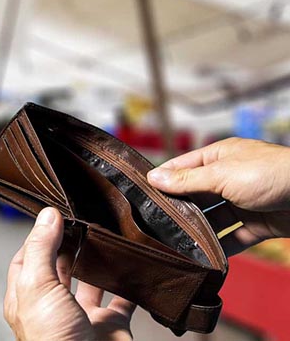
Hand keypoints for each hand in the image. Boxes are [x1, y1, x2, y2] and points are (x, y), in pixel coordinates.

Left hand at [4, 207, 134, 340]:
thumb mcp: (38, 286)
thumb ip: (41, 249)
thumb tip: (46, 216)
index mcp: (26, 298)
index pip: (26, 259)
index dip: (38, 236)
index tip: (54, 216)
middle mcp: (52, 307)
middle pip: (59, 268)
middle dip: (70, 245)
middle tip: (82, 221)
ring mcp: (81, 317)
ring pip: (91, 282)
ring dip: (98, 262)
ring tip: (105, 237)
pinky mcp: (110, 326)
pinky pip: (122, 299)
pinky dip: (128, 283)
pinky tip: (132, 266)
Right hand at [147, 137, 289, 255]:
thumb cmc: (273, 174)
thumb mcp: (222, 174)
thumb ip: (187, 180)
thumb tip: (154, 178)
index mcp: (220, 157)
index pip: (182, 167)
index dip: (163, 179)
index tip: (141, 194)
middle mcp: (230, 177)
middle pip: (196, 195)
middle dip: (178, 208)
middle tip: (155, 223)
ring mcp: (244, 202)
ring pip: (213, 218)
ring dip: (198, 230)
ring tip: (178, 243)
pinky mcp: (258, 225)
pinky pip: (234, 237)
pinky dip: (221, 246)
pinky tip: (206, 256)